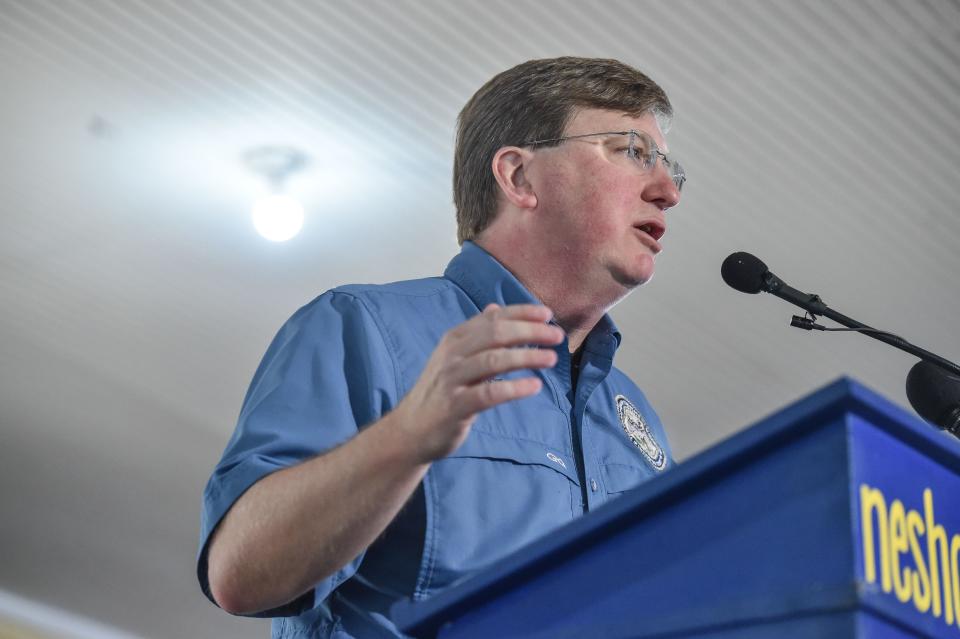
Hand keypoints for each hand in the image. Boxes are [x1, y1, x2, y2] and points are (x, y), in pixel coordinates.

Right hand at [392, 303, 563, 462]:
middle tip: (556, 335)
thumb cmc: (440, 392)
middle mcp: (452, 354)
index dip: (522, 313)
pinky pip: (489, 393)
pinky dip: (514, 388)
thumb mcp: (454, 358)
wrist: (410, 430)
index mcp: (455, 339)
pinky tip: (534, 386)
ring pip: (494, 360)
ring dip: (526, 356)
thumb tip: (495, 308)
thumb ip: (476, 334)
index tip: (547, 314)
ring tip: (551, 358)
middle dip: (529, 332)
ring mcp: (452, 379)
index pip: (493, 318)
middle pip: (496, 334)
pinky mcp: (456, 406)